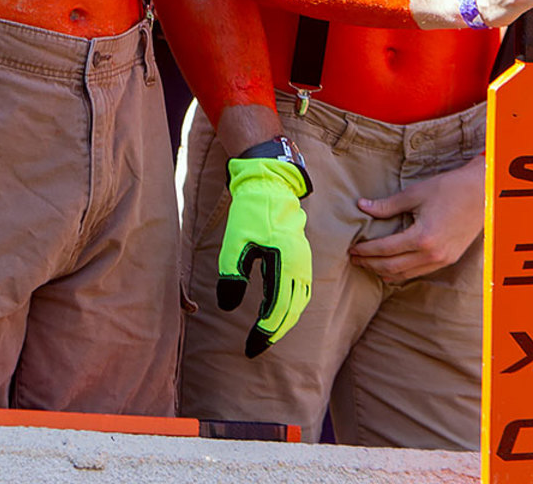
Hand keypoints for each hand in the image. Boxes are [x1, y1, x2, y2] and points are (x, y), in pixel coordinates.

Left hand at [217, 157, 311, 357]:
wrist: (269, 185)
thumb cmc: (251, 212)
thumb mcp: (235, 242)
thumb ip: (232, 274)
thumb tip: (228, 306)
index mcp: (285, 262)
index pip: (277, 308)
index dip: (265, 331)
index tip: (251, 346)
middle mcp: (300, 264)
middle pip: (292, 310)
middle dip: (274, 332)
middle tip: (256, 348)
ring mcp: (304, 260)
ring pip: (300, 302)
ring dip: (285, 321)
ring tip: (267, 335)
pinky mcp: (301, 256)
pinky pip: (302, 290)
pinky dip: (292, 307)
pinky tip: (279, 313)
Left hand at [350, 156, 483, 282]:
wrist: (481, 194)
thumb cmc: (448, 189)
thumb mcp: (415, 193)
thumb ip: (387, 205)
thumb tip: (362, 206)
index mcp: (423, 237)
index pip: (385, 250)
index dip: (366, 250)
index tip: (351, 248)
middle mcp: (432, 254)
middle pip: (393, 267)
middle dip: (370, 264)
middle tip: (353, 259)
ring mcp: (442, 260)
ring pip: (406, 275)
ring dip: (384, 272)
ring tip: (368, 264)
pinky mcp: (448, 259)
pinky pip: (419, 272)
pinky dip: (401, 272)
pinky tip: (391, 266)